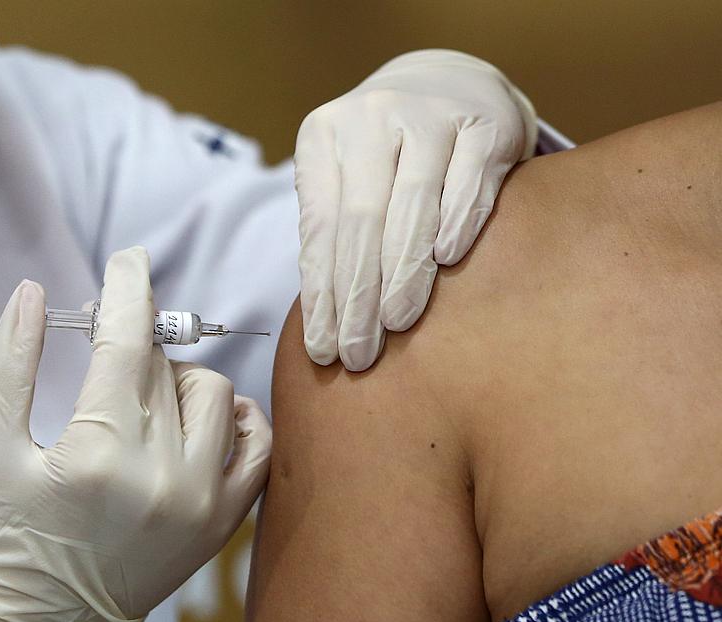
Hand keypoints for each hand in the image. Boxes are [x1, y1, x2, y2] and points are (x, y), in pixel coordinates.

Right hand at [0, 247, 271, 621]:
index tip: (129, 259)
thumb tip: (36, 293)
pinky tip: (200, 420)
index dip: (128, 288)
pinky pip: (259, 441)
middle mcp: (162, 477)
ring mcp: (203, 503)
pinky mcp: (223, 522)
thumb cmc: (5, 535)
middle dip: (133, 341)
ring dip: (176, 380)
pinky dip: (236, 416)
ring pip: (213, 391)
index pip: (125, 343)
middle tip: (109, 349)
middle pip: (164, 364)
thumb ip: (8, 363)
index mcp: (97, 455)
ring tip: (140, 404)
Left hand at [296, 49, 536, 370]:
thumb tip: (326, 321)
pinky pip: (468, 180)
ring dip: (403, 271)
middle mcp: (371, 117)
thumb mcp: (346, 177)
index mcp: (323, 135)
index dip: (321, 293)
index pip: (319, 228)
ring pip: (412, 203)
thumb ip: (335, 232)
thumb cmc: (386, 155)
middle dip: (357, 296)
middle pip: (360, 220)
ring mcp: (429, 113)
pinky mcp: (485, 121)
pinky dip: (457, 222)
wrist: (448, 83)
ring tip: (395, 324)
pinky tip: (447, 263)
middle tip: (358, 354)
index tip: (323, 349)